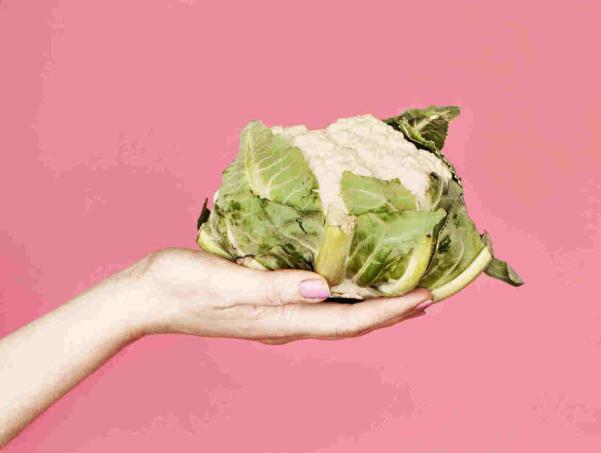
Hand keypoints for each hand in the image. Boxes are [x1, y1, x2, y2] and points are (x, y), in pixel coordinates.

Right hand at [133, 248, 431, 343]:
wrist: (146, 295)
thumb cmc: (181, 286)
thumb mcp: (225, 283)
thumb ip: (273, 286)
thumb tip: (323, 287)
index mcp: (281, 319)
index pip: (349, 321)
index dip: (390, 312)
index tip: (428, 298)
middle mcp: (286, 321)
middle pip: (351, 323)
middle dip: (392, 313)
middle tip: (430, 297)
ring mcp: (276, 313)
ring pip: (337, 314)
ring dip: (373, 305)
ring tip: (402, 292)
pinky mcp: (266, 300)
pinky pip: (318, 301)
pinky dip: (345, 293)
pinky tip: (349, 279)